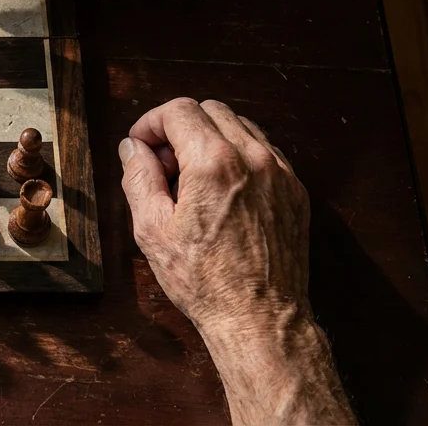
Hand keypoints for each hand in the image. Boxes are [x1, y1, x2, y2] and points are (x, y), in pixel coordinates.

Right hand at [120, 98, 354, 422]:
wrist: (260, 318)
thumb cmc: (205, 280)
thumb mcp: (152, 229)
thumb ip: (139, 177)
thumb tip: (132, 148)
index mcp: (213, 163)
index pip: (179, 110)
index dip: (151, 122)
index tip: (141, 144)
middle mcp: (253, 158)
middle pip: (211, 110)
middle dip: (180, 127)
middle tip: (163, 162)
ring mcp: (280, 173)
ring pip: (240, 127)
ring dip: (210, 138)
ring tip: (192, 178)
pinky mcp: (295, 191)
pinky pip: (263, 152)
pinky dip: (238, 157)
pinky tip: (222, 190)